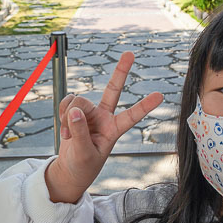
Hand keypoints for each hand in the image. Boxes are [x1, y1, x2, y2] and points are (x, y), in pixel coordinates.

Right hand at [44, 51, 162, 203]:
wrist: (70, 169)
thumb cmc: (82, 165)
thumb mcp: (84, 154)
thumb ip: (80, 132)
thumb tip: (75, 110)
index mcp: (114, 130)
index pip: (132, 116)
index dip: (144, 106)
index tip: (160, 95)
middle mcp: (104, 117)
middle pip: (113, 89)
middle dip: (121, 71)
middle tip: (130, 53)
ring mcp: (90, 112)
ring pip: (78, 101)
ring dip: (68, 116)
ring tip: (68, 135)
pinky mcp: (76, 111)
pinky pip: (67, 102)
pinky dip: (62, 113)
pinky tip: (64, 128)